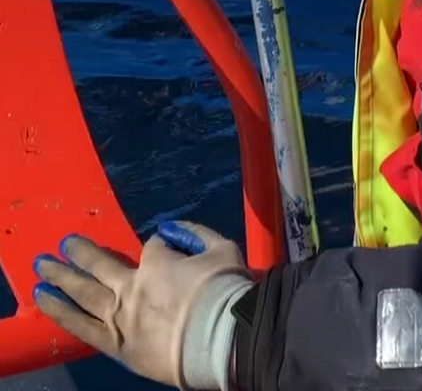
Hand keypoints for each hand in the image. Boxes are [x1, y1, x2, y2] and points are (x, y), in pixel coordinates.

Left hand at [35, 221, 251, 389]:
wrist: (221, 337)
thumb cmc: (224, 291)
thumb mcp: (222, 248)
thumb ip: (197, 233)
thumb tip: (173, 229)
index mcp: (158, 263)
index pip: (151, 247)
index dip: (159, 246)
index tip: (167, 249)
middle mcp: (132, 287)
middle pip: (100, 265)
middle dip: (81, 253)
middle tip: (62, 244)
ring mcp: (121, 317)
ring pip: (83, 296)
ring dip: (60, 280)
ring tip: (41, 269)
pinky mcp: (117, 345)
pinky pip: (83, 329)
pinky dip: (63, 315)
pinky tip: (47, 304)